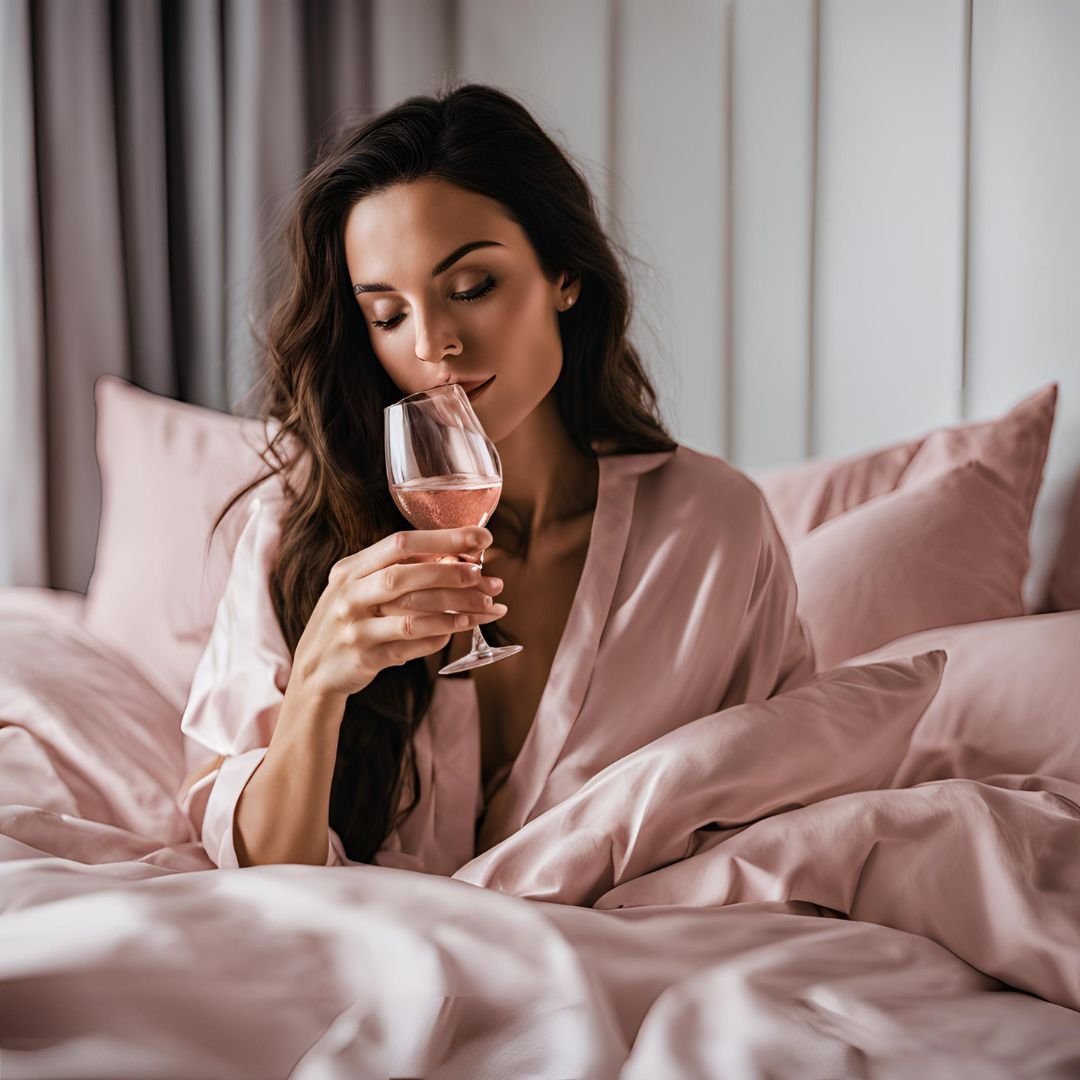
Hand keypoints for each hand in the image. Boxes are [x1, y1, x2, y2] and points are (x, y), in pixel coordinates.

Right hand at [291, 527, 506, 700]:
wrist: (314, 671)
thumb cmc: (351, 620)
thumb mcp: (361, 587)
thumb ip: (398, 571)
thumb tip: (460, 558)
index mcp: (351, 568)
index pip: (401, 543)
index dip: (445, 538)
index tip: (483, 538)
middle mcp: (349, 594)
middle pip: (404, 576)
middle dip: (451, 574)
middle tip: (486, 578)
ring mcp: (354, 628)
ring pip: (412, 615)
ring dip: (455, 610)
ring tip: (487, 608)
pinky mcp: (364, 658)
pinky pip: (410, 646)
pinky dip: (438, 636)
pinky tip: (460, 630)